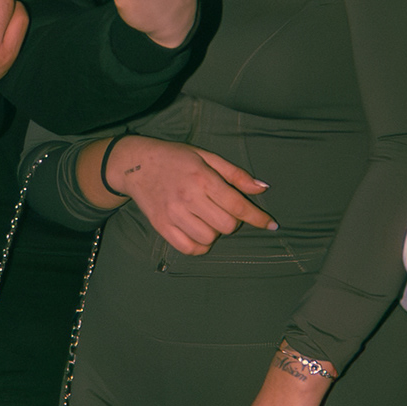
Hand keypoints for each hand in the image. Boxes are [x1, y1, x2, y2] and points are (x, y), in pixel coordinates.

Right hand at [78, 135, 275, 253]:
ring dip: (215, 232)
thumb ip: (235, 174)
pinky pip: (189, 248)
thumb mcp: (206, 157)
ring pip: (209, 238)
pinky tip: (199, 233)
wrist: (135, 164)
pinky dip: (200, 245)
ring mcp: (173, 214)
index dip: (258, 217)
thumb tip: (262, 188)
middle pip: (226, 225)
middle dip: (233, 222)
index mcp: (202, 177)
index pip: (237, 205)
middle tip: (224, 211)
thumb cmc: (175, 158)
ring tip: (208, 219)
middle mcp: (188, 197)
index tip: (271, 224)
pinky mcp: (161, 226)